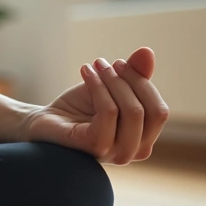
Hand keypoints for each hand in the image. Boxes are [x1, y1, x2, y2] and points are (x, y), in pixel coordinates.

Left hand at [24, 47, 169, 164]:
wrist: (45, 120)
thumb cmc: (79, 108)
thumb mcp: (112, 87)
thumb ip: (134, 74)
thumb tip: (147, 53)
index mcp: (142, 141)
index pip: (159, 111)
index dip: (142, 82)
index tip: (119, 63)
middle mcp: (132, 152)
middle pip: (150, 111)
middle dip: (129, 80)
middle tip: (104, 63)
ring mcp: (115, 153)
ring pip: (132, 111)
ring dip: (113, 81)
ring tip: (94, 67)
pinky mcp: (95, 147)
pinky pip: (109, 112)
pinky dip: (99, 87)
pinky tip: (86, 73)